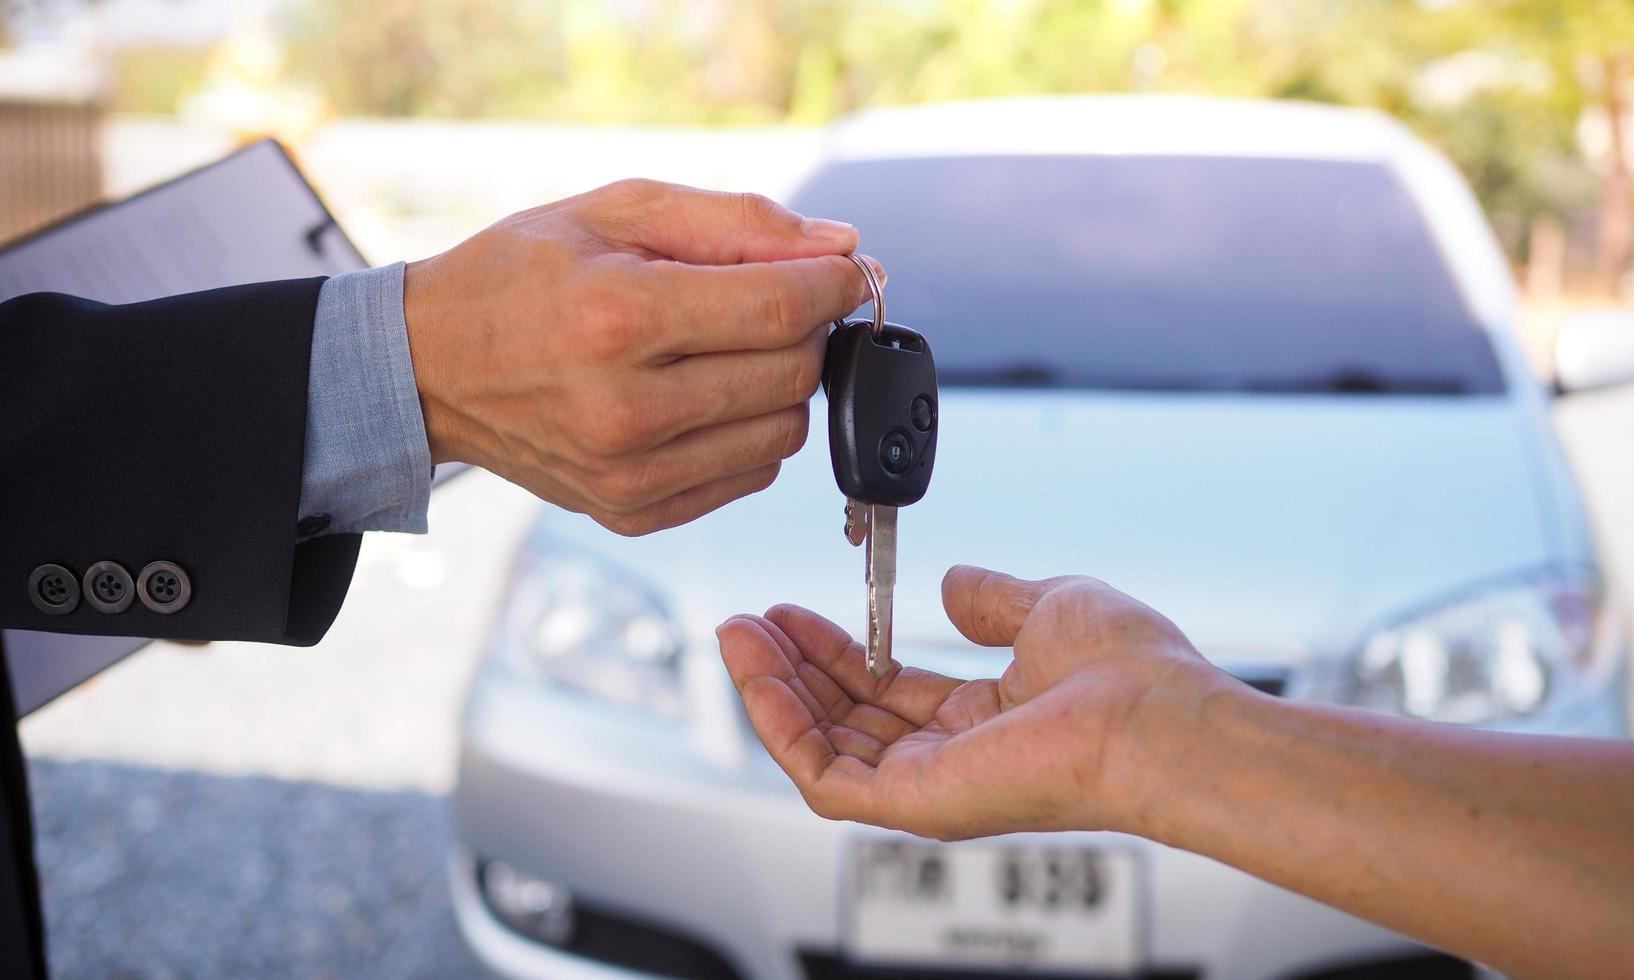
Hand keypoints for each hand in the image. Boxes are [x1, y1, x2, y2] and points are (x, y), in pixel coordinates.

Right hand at [403, 179, 879, 534]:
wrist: (430, 368)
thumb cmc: (522, 275)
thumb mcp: (616, 211)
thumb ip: (735, 222)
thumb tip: (844, 248)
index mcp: (617, 319)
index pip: (781, 310)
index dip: (834, 284)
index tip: (844, 268)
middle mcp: (625, 410)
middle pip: (793, 375)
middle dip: (807, 328)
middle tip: (775, 298)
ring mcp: (629, 475)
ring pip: (784, 433)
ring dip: (782, 384)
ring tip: (730, 346)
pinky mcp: (632, 513)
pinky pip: (749, 475)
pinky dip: (748, 430)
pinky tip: (703, 394)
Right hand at [717, 564, 1233, 839]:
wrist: (1153, 716)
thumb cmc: (1127, 671)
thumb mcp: (1047, 606)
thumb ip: (990, 599)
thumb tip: (951, 584)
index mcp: (988, 718)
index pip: (888, 689)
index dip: (837, 649)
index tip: (795, 612)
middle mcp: (955, 758)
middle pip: (846, 718)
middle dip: (791, 668)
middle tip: (750, 622)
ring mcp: (932, 785)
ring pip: (823, 748)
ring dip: (773, 691)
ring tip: (739, 637)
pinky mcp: (914, 804)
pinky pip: (823, 776)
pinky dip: (781, 727)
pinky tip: (758, 676)